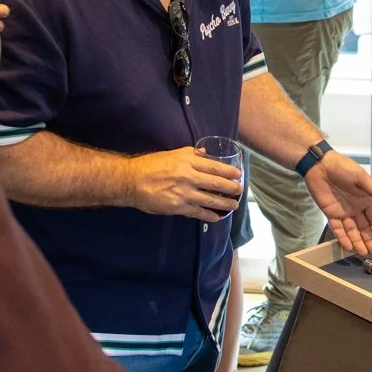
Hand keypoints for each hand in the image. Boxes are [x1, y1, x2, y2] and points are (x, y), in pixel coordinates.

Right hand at [127, 147, 242, 220]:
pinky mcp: (177, 207)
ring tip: (234, 205)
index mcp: (187, 161)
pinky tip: (217, 217)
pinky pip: (198, 212)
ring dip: (225, 203)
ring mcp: (183, 193)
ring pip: (210, 199)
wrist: (131, 181)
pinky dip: (209, 216)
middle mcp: (188, 176)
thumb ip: (190, 154)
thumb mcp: (171, 154)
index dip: (228, 171)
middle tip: (240, 191)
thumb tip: (206, 154)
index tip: (238, 174)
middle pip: (216, 183)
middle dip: (231, 188)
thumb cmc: (150, 165)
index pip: (214, 166)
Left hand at [303, 151, 371, 256]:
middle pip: (364, 227)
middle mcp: (355, 208)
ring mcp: (343, 212)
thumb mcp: (361, 177)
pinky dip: (342, 237)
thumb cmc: (343, 167)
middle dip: (369, 240)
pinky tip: (348, 246)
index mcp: (365, 199)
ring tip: (362, 253)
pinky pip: (337, 228)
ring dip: (357, 241)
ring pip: (351, 230)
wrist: (320, 165)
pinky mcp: (330, 213)